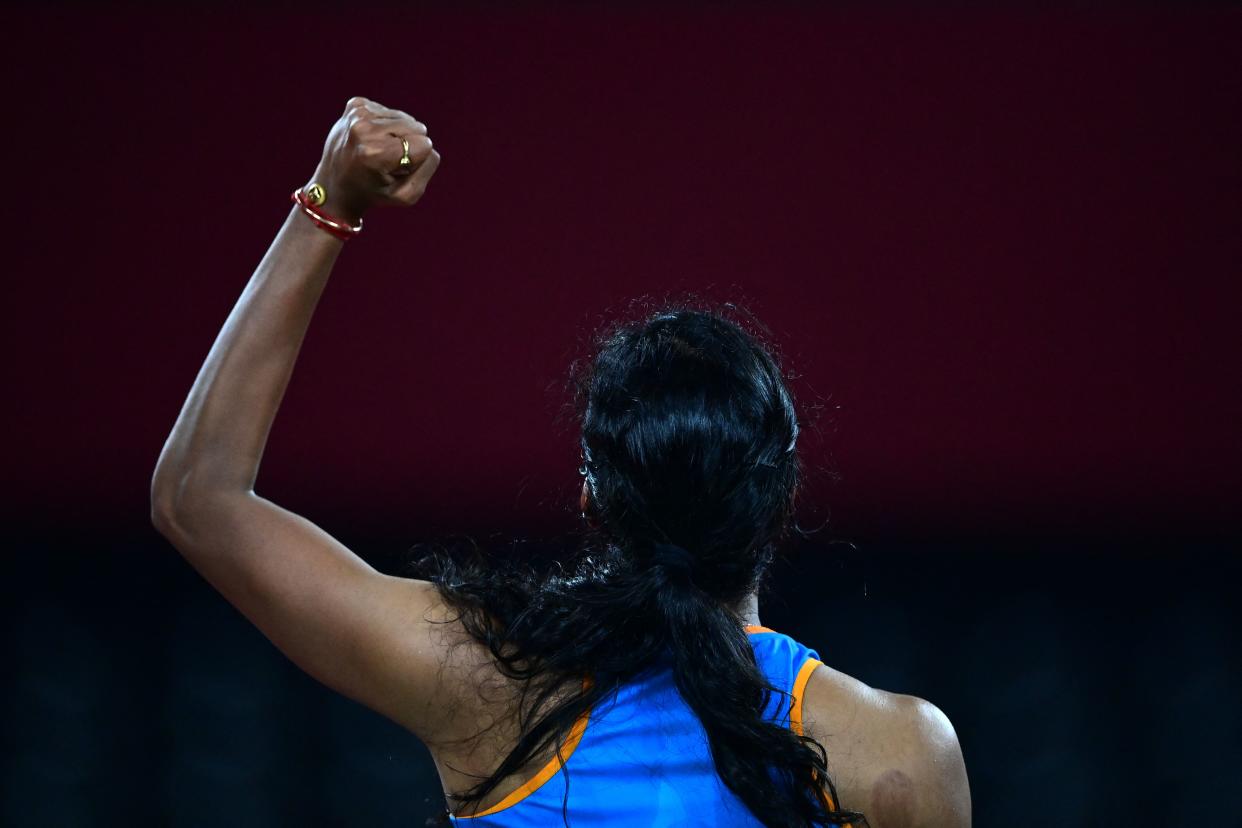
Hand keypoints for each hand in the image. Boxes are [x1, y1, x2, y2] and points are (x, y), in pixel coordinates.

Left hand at [307, 97, 440, 222]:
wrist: (333, 185)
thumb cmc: (373, 192)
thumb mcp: (406, 196)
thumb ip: (427, 168)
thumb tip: (426, 141)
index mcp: (375, 152)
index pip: (425, 145)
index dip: (415, 161)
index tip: (394, 170)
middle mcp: (364, 127)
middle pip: (417, 128)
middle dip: (408, 146)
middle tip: (385, 161)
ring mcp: (358, 112)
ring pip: (406, 118)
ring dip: (397, 136)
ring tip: (377, 150)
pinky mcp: (356, 104)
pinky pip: (390, 112)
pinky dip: (385, 127)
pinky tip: (371, 140)